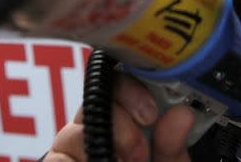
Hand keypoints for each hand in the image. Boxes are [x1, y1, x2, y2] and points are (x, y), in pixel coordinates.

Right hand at [45, 74, 194, 161]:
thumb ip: (173, 148)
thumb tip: (182, 113)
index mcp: (127, 125)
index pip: (122, 86)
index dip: (133, 90)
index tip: (152, 113)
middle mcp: (96, 132)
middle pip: (96, 96)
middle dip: (121, 117)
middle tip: (140, 152)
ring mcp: (72, 152)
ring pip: (76, 127)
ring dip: (105, 146)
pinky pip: (58, 156)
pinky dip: (83, 161)